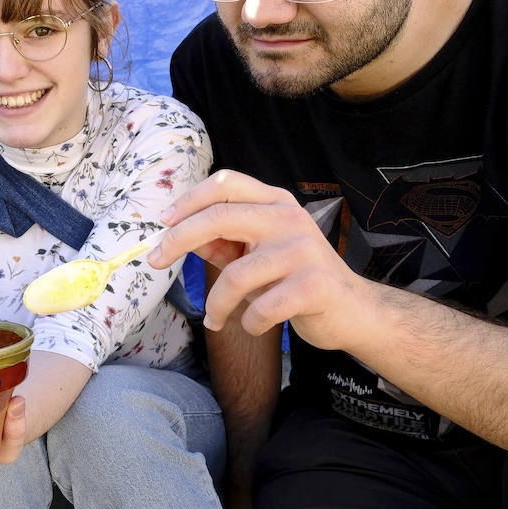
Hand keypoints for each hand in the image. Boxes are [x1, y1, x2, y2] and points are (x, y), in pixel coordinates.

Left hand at [146, 169, 376, 349]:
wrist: (352, 311)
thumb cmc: (295, 279)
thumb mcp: (257, 253)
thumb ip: (222, 242)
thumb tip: (177, 235)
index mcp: (275, 203)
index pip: (226, 183)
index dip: (189, 200)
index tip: (164, 223)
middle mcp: (289, 219)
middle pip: (220, 217)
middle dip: (179, 240)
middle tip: (155, 262)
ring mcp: (303, 250)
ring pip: (236, 275)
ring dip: (216, 304)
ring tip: (215, 319)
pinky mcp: (313, 286)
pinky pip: (260, 307)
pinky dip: (248, 322)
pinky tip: (253, 326)